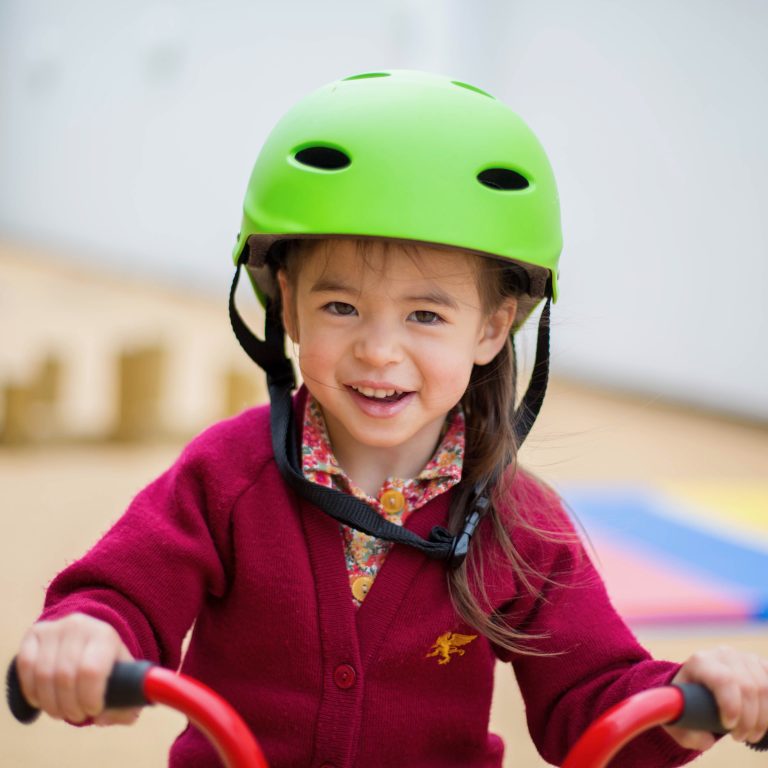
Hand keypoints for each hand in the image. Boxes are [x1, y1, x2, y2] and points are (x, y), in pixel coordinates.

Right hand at [16, 613, 139, 725]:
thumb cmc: (108, 664)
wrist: (88, 636)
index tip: (94, 710)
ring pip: (43, 675)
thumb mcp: (125, 679)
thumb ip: (124, 706)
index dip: (89, 698)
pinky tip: (44, 700)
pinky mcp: (34, 634)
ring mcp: (54, 629)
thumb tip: (102, 718)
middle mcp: (79, 626)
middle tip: (78, 715)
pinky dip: (33, 691)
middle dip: (70, 706)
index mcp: (106, 636)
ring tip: (62, 711)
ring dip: (51, 704)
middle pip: (65, 677)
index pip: (92, 671)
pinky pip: (25, 667)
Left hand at [664, 645, 767, 749]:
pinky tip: (762, 720)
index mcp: (700, 662)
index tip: (729, 727)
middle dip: (749, 720)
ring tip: (750, 733)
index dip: (732, 706)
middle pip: (748, 687)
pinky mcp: (759, 664)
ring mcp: (743, 657)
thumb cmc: (688, 704)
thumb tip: (707, 739)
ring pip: (764, 688)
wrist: (697, 685)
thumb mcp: (679, 719)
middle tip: (739, 737)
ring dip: (763, 718)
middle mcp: (722, 655)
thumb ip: (688, 734)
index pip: (722, 680)